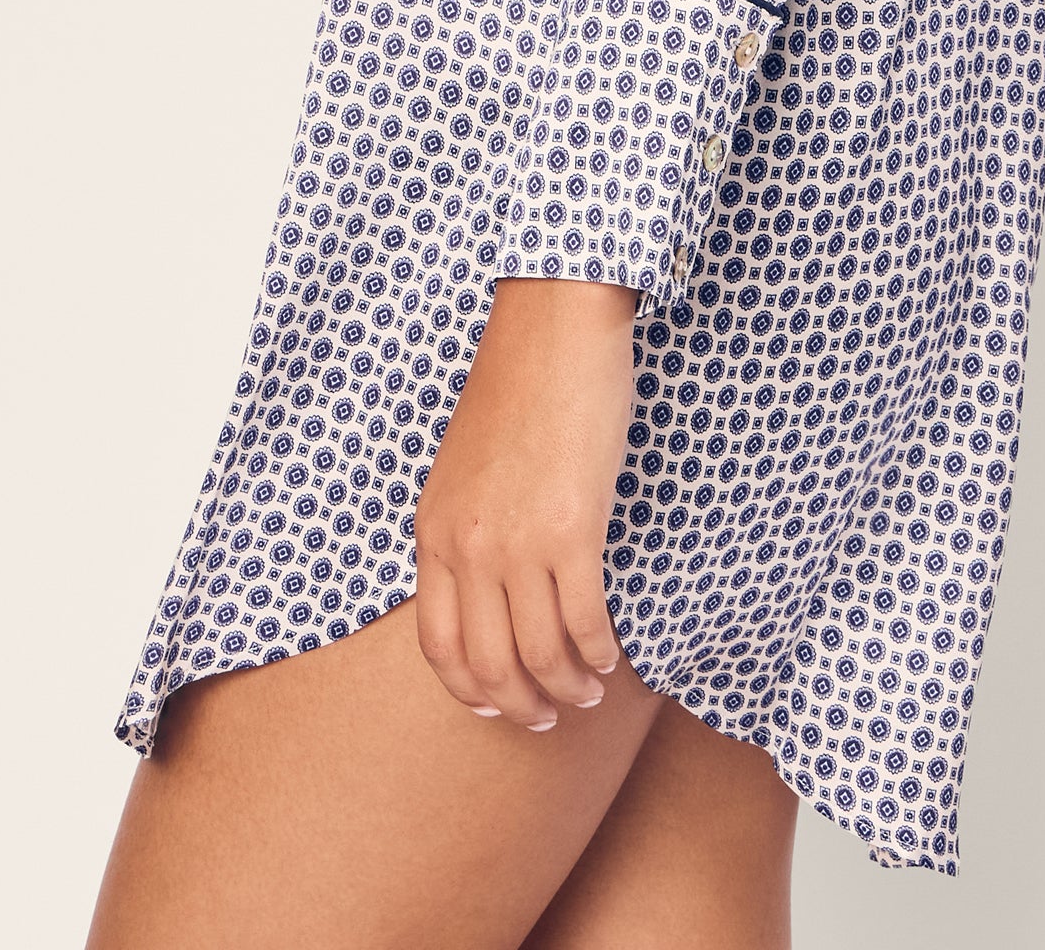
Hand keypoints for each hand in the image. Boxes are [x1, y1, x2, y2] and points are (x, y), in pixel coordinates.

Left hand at [412, 276, 637, 729]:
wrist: (554, 326)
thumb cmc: (519, 383)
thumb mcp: (465, 465)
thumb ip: (467, 526)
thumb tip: (492, 588)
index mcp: (433, 530)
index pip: (437, 645)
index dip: (469, 691)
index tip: (495, 708)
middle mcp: (467, 547)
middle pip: (488, 666)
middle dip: (520, 706)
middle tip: (547, 718)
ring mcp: (517, 542)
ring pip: (539, 655)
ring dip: (566, 688)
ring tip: (586, 692)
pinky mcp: (572, 530)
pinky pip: (583, 622)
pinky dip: (598, 653)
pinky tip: (611, 656)